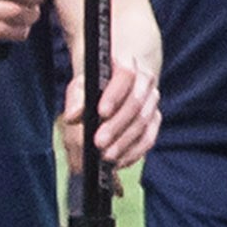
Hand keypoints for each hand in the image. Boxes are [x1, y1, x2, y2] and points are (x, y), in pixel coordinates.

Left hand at [76, 47, 160, 167]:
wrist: (115, 84)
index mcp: (126, 65)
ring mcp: (152, 101)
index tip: (101, 112)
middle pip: (136, 103)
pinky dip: (134, 152)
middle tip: (99, 143)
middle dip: (117, 125)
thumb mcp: (81, 84)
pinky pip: (148, 138)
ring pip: (144, 122)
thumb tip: (72, 116)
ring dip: (124, 142)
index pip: (126, 74)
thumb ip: (76, 98)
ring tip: (106, 156)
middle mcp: (145, 81)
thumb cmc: (95, 84)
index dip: (115, 94)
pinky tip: (119, 161)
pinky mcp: (154, 120)